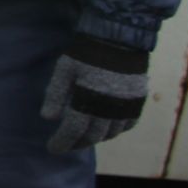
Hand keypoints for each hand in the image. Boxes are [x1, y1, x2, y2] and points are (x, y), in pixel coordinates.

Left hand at [42, 35, 150, 152]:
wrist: (118, 38)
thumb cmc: (86, 52)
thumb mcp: (64, 70)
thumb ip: (56, 94)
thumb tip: (48, 118)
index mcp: (89, 100)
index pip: (74, 130)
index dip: (63, 142)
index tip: (52, 149)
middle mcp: (110, 108)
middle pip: (93, 136)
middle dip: (77, 143)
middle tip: (66, 145)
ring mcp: (127, 106)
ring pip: (111, 133)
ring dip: (96, 138)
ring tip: (83, 138)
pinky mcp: (138, 100)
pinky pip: (128, 124)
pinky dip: (116, 131)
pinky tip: (106, 129)